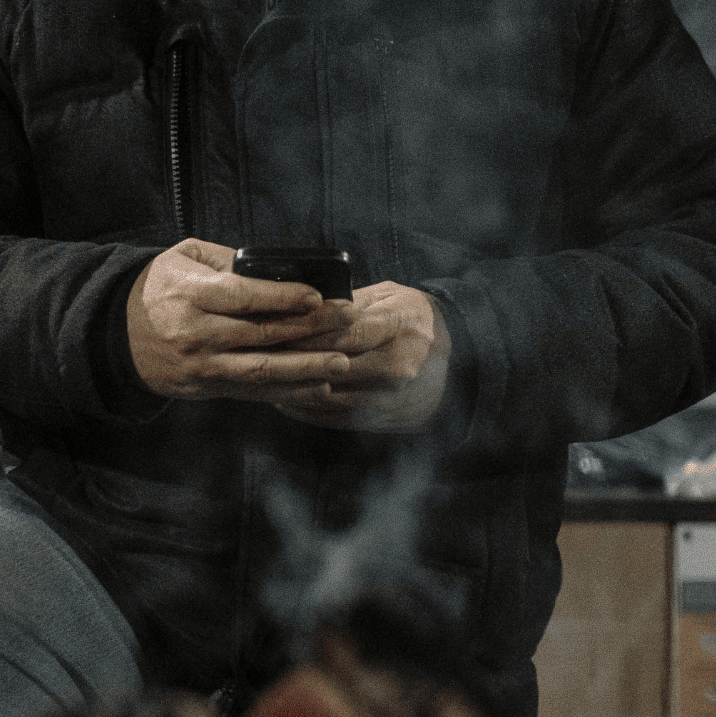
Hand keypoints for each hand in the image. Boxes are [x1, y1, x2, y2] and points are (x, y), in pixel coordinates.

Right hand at [126, 238, 359, 400]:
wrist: (116, 336)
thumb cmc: (157, 289)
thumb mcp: (183, 258)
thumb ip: (226, 259)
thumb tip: (273, 267)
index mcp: (191, 295)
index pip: (245, 297)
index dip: (285, 298)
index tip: (319, 297)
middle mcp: (196, 333)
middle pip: (262, 334)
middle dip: (310, 328)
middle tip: (347, 321)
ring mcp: (201, 364)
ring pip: (261, 369)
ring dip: (306, 368)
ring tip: (341, 364)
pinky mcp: (206, 387)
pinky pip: (252, 392)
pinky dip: (287, 391)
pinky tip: (316, 387)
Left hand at [263, 281, 451, 431]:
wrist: (460, 358)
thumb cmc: (415, 319)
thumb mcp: (390, 297)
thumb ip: (350, 303)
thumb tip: (303, 305)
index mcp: (398, 327)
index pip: (342, 331)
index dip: (305, 332)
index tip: (271, 328)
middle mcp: (396, 365)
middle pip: (330, 365)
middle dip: (290, 359)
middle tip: (255, 354)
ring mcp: (390, 397)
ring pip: (328, 396)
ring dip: (291, 389)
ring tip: (262, 378)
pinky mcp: (384, 419)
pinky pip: (334, 418)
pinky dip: (305, 410)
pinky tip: (283, 399)